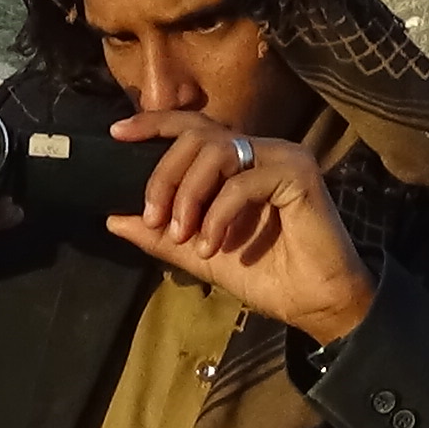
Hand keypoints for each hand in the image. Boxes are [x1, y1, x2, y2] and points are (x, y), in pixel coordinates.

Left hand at [105, 111, 374, 343]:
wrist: (314, 303)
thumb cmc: (266, 275)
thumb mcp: (199, 254)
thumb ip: (160, 235)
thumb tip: (113, 219)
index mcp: (238, 162)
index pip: (192, 126)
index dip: (153, 123)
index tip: (117, 133)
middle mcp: (260, 150)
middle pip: (196, 135)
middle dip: (165, 175)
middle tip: (155, 218)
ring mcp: (282, 157)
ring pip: (216, 151)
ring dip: (188, 194)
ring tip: (183, 235)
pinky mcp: (299, 173)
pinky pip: (242, 181)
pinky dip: (218, 214)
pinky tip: (213, 245)